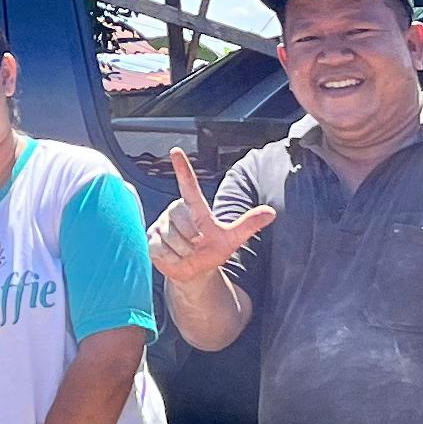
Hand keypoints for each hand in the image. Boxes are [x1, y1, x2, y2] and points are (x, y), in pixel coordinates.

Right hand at [150, 150, 273, 274]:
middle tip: (196, 245)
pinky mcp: (150, 238)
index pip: (189, 186)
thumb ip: (249, 224)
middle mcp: (176, 211)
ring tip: (186, 251)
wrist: (194, 272)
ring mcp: (161, 224)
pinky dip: (172, 258)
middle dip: (192, 240)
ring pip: (172, 237)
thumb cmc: (213, 250)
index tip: (175, 151)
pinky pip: (161, 248)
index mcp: (195, 207)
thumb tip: (271, 212)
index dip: (182, 169)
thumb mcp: (232, 238)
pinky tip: (174, 257)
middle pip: (182, 222)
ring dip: (183, 251)